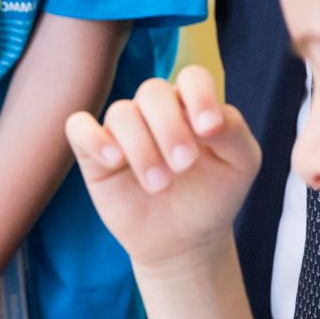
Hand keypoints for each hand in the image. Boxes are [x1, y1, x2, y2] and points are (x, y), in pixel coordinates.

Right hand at [65, 66, 260, 272]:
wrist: (185, 241)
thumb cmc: (214, 195)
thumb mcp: (241, 164)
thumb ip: (234, 131)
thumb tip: (211, 118)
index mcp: (192, 104)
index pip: (193, 78)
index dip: (200, 96)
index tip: (209, 129)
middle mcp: (155, 111)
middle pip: (153, 91)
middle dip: (169, 127)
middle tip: (184, 166)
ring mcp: (123, 130)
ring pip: (120, 113)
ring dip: (141, 147)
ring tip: (159, 185)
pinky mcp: (94, 154)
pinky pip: (79, 127)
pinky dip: (94, 138)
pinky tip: (115, 160)